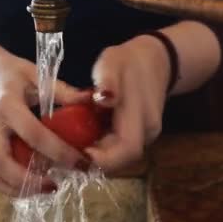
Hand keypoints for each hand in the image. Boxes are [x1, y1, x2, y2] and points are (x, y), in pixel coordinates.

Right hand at [0, 52, 89, 195]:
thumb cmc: (12, 73)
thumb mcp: (37, 74)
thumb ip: (63, 91)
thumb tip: (93, 100)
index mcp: (7, 105)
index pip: (33, 134)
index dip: (58, 151)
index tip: (81, 162)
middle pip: (1, 163)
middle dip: (29, 180)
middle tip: (56, 185)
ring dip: (18, 190)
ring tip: (46, 189)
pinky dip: (9, 188)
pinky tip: (31, 186)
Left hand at [86, 35, 169, 170]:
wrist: (154, 61)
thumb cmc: (127, 62)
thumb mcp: (112, 63)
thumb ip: (108, 81)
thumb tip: (104, 99)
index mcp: (141, 116)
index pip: (127, 150)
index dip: (104, 159)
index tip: (79, 151)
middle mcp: (148, 132)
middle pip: (122, 159)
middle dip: (96, 160)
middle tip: (68, 149)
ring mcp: (147, 136)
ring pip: (121, 157)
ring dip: (99, 155)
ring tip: (74, 143)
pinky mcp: (141, 136)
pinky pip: (121, 149)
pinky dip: (103, 148)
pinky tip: (87, 137)